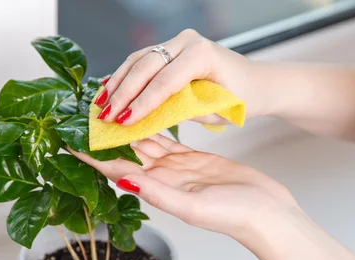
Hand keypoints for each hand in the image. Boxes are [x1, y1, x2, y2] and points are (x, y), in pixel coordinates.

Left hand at [73, 135, 299, 241]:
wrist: (266, 213)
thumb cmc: (234, 215)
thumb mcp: (193, 206)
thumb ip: (159, 193)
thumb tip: (123, 179)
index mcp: (157, 191)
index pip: (116, 171)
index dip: (92, 159)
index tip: (69, 144)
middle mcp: (162, 179)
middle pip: (125, 155)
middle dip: (104, 139)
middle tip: (83, 118)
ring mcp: (177, 168)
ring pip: (144, 143)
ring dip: (125, 129)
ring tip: (105, 112)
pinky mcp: (193, 159)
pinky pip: (167, 138)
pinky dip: (153, 125)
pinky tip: (141, 113)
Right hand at [93, 29, 266, 125]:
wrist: (255, 82)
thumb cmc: (240, 99)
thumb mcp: (214, 110)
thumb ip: (181, 110)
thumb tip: (146, 120)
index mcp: (203, 55)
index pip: (165, 81)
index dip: (142, 103)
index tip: (123, 122)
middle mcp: (188, 42)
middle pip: (146, 67)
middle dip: (123, 93)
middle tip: (104, 116)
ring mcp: (178, 42)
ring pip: (138, 60)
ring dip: (117, 83)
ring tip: (100, 105)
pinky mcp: (170, 48)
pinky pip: (142, 60)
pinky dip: (124, 76)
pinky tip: (108, 90)